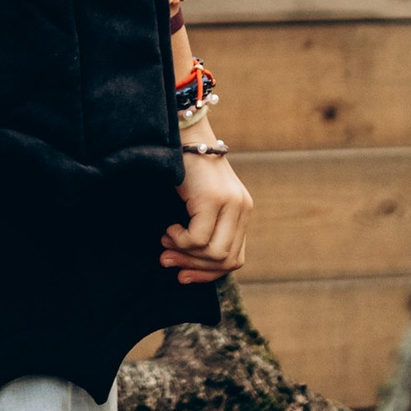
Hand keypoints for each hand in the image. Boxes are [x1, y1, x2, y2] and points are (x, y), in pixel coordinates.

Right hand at [162, 144, 250, 285]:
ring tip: (167, 239)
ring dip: (184, 253)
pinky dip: (180, 240)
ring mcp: (231, 204)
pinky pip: (198, 239)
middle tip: (167, 261)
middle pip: (226, 261)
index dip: (208, 274)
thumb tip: (186, 267)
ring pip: (213, 253)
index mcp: (242, 211)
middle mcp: (242, 208)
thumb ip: (204, 228)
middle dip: (194, 268)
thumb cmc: (186, 169)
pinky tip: (169, 228)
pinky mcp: (214, 200)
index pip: (235, 259)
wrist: (183, 135)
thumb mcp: (201, 202)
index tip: (183, 276)